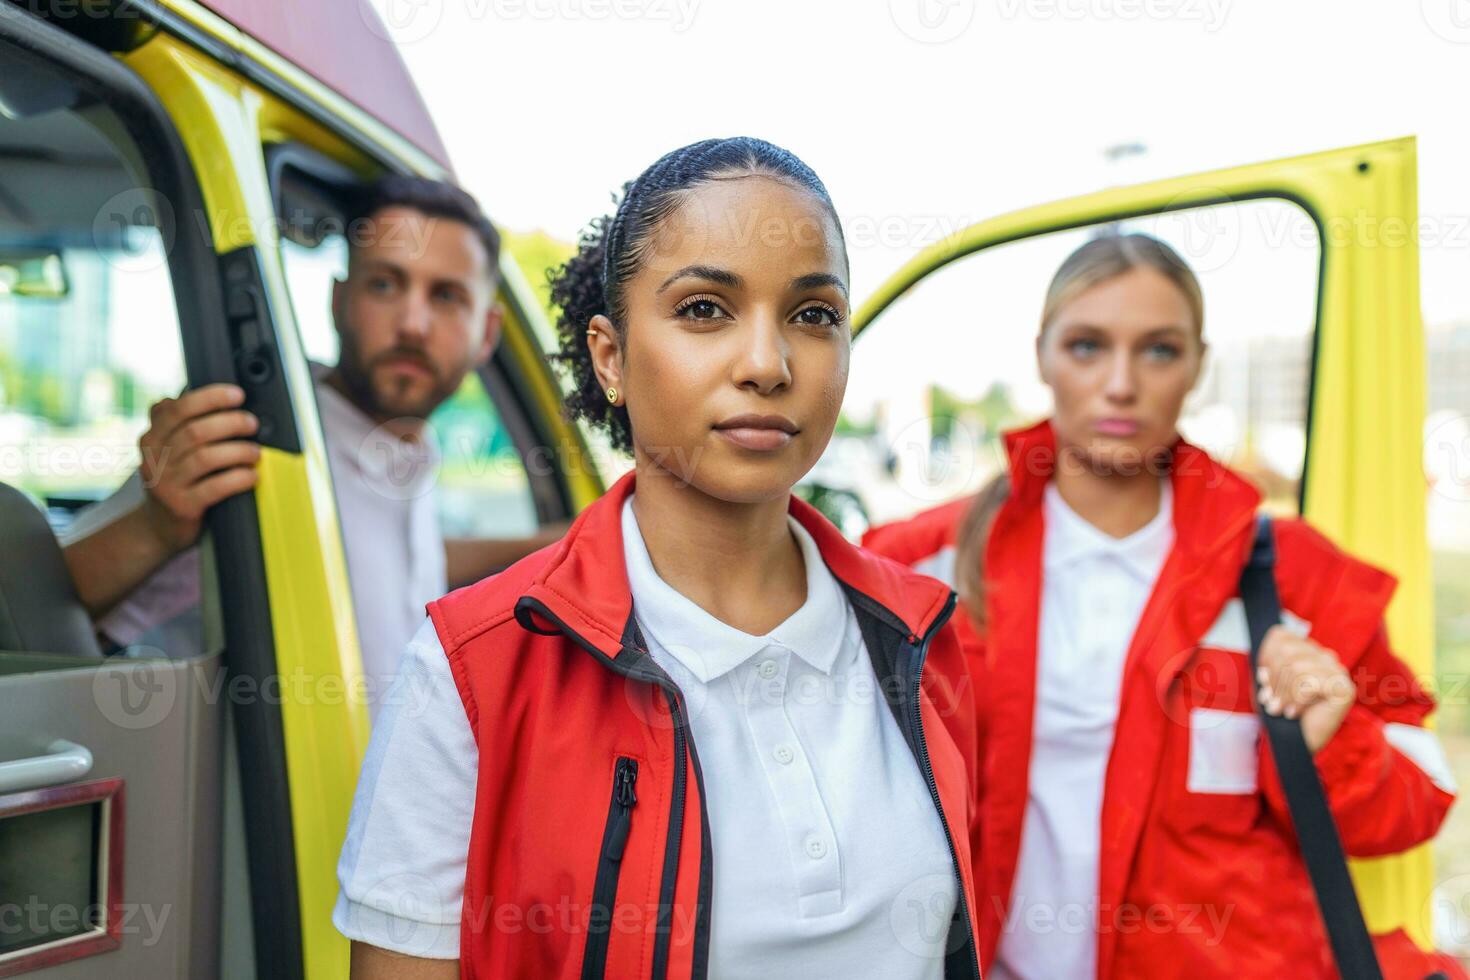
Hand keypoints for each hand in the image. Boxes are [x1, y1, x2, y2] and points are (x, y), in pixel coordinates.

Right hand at [137, 384, 260, 552]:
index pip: (178, 408)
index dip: (210, 398)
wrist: (159, 528)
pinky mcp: (182, 506)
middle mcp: (154, 458)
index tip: (237, 394)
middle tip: (252, 423)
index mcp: (152, 437)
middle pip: (195, 432)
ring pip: (206, 458)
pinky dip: (238, 478)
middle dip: (231, 423)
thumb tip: (210, 393)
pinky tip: (252, 476)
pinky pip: (215, 487)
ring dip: (238, 451)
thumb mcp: (168, 450)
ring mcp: (166, 483)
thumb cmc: (175, 481)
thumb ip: (181, 423)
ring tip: (256, 452)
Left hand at [1256, 625, 1355, 752]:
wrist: (1295, 743)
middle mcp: (1326, 656)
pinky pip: (1310, 683)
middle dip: (1274, 679)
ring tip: (1280, 710)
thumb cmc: (1281, 710)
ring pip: (1297, 667)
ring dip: (1283, 693)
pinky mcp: (1344, 689)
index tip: (1263, 682)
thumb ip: (1268, 664)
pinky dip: (1296, 701)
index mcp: (1307, 649)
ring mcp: (1338, 672)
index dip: (1265, 658)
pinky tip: (1294, 713)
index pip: (1281, 636)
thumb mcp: (1268, 682)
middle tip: (1270, 701)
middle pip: (1287, 651)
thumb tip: (1268, 658)